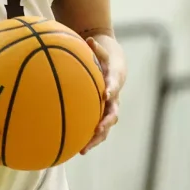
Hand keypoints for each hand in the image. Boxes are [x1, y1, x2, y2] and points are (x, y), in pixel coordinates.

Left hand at [81, 35, 126, 153]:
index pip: (114, 85)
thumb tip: (89, 39)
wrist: (116, 66)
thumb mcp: (103, 50)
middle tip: (97, 129)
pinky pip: (96, 130)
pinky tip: (74, 150)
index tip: (107, 94)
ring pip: (105, 127)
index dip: (111, 89)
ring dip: (95, 139)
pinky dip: (88, 139)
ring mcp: (109, 110)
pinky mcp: (102, 116)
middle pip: (112, 114)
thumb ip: (97, 48)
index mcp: (114, 82)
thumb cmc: (106, 58)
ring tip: (83, 150)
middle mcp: (114, 99)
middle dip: (105, 123)